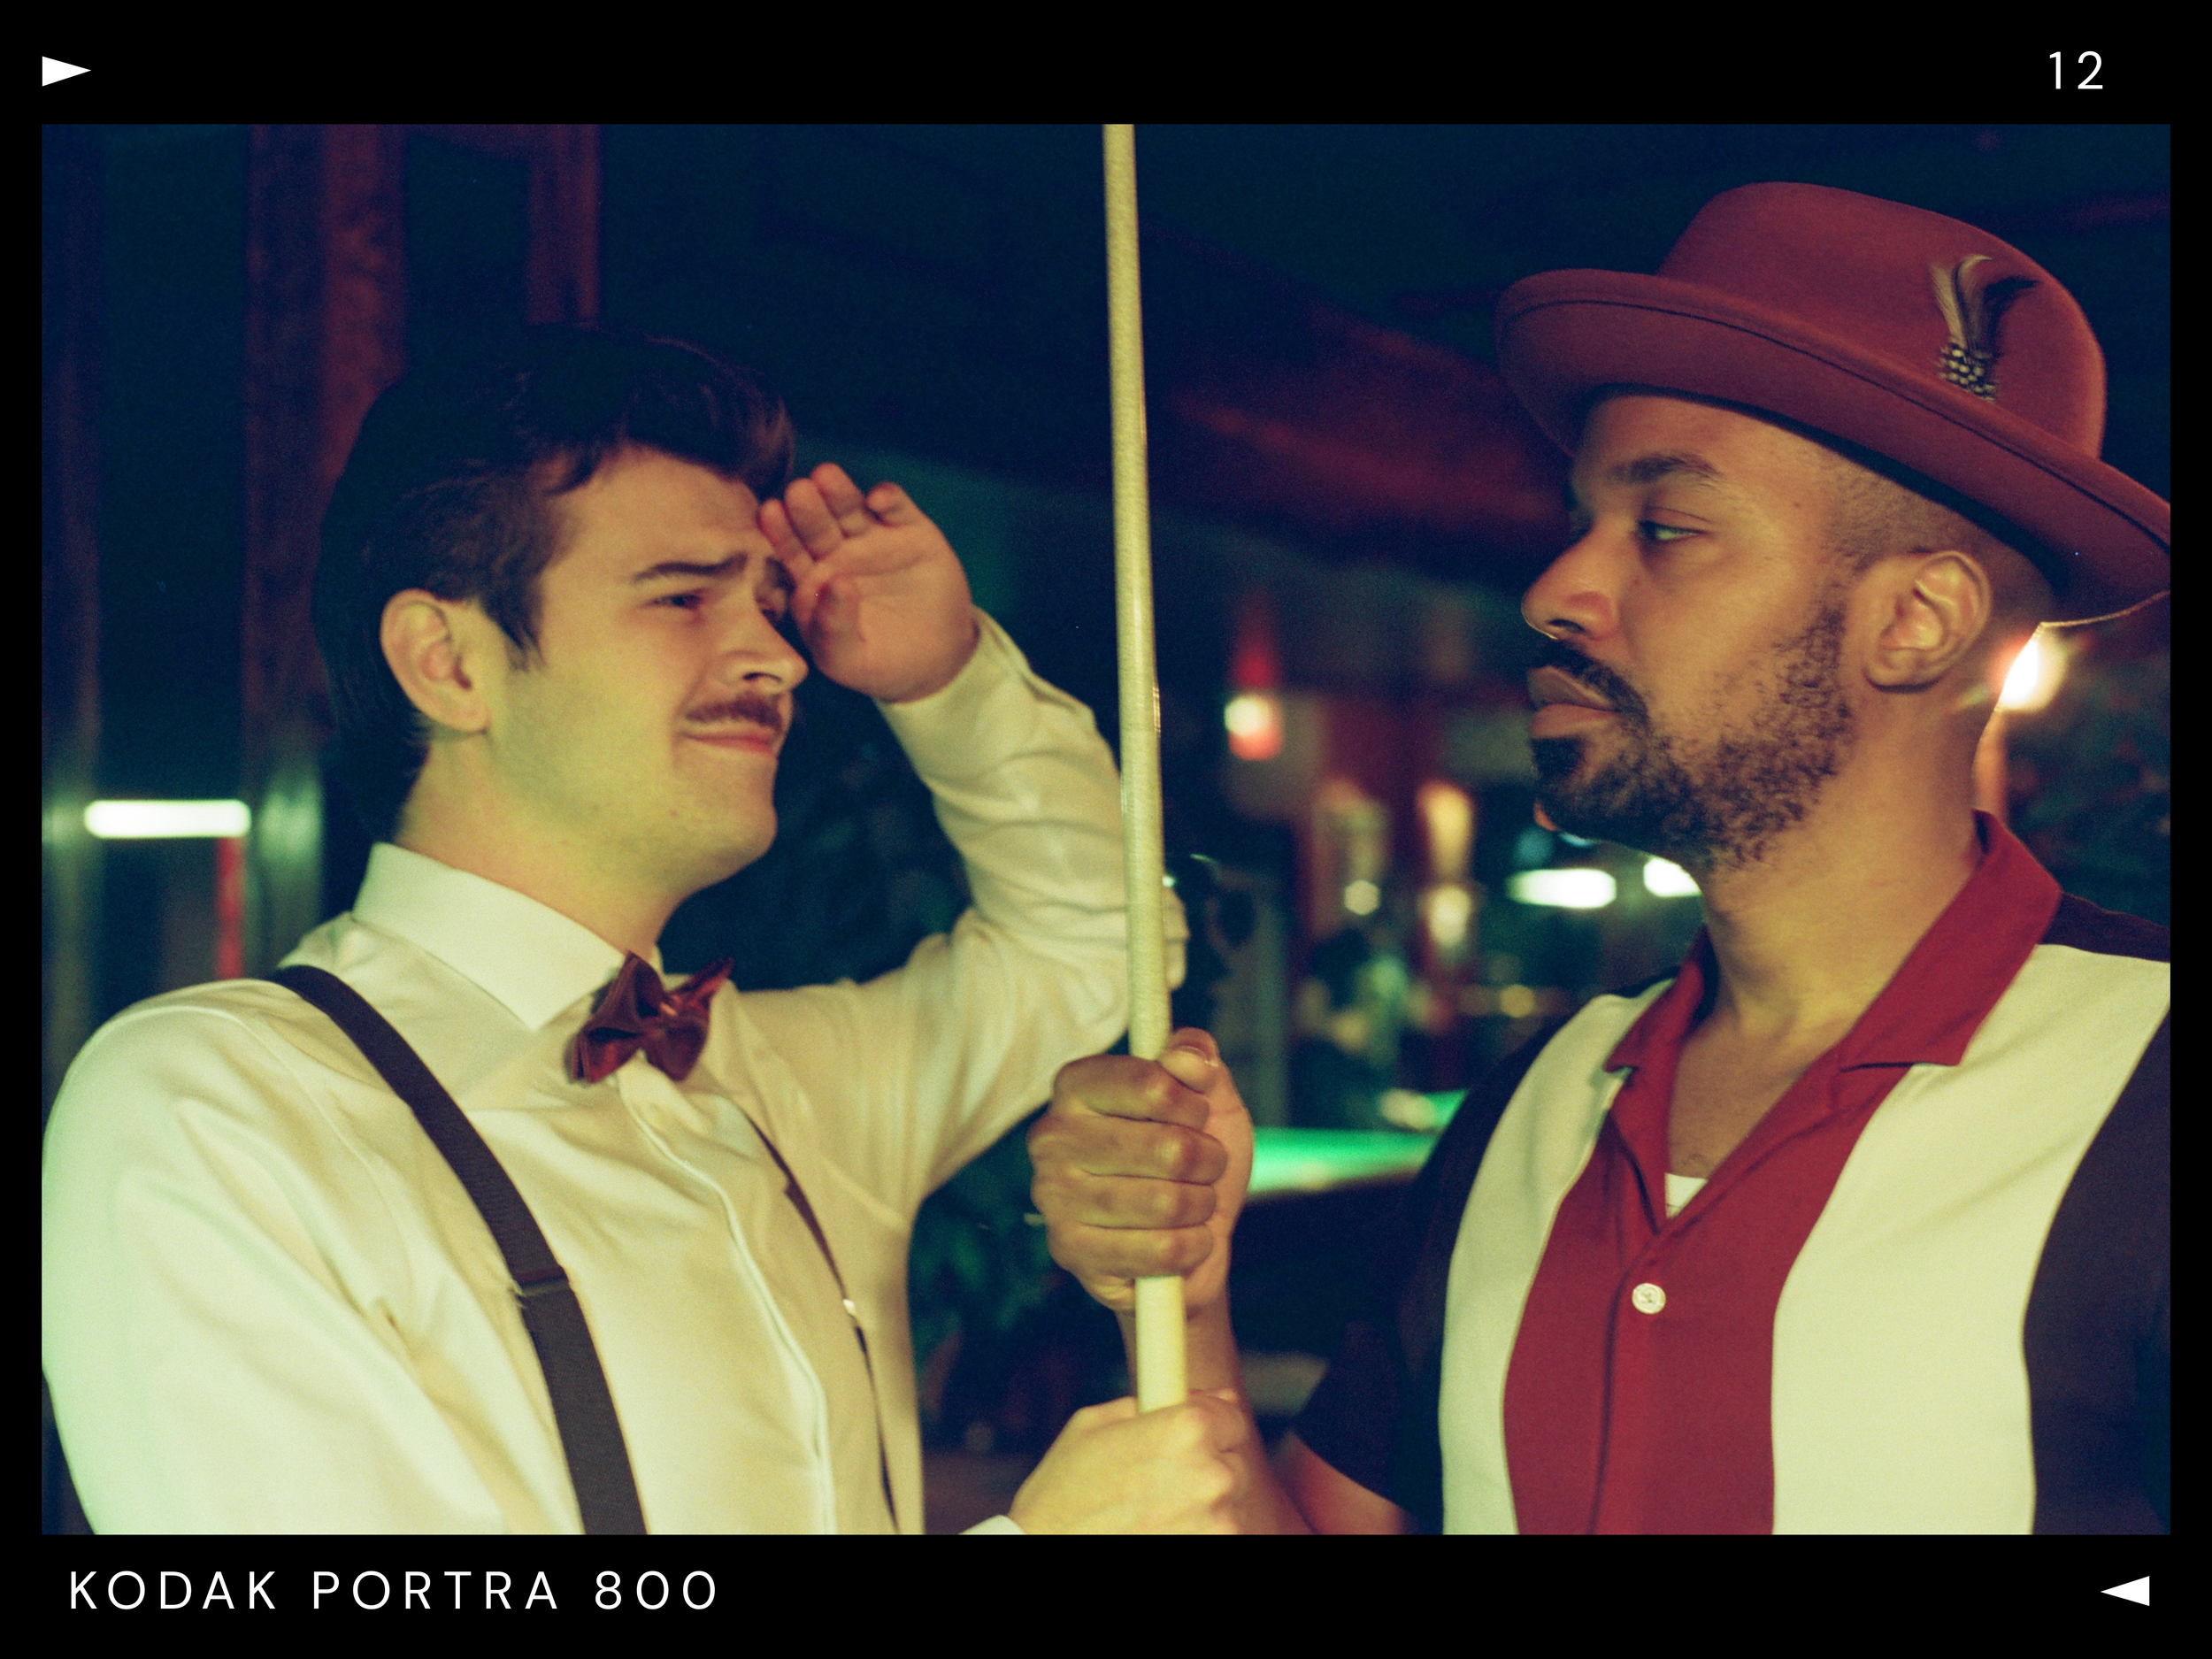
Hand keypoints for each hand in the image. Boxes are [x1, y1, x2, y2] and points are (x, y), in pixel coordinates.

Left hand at [757, 462, 978, 702]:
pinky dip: (888, 498)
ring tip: (827, 477)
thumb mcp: (848, 660)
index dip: (780, 532)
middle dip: (807, 507)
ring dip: (839, 492)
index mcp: (814, 581)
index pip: (791, 551)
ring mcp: (874, 539)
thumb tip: (833, 582)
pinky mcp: (911, 530)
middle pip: (817, 524)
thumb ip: (831, 629)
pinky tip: (879, 499)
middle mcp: (839, 553)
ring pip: (851, 509)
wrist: (936, 661)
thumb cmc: (879, 663)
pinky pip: (896, 507)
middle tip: (799, 492)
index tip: (770, 514)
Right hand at [1007, 1391, 1247, 1533]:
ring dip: (1202, 1512)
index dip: (1210, 1426)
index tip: (1191, 1441)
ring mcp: (1219, 1525)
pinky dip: (1195, 1536)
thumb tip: (1198, 1398)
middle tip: (1161, 1487)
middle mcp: (1212, 1475)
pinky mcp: (1213, 1553)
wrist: (1044, 1550)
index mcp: (1186, 1429)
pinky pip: (1219, 1539)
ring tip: (1153, 1519)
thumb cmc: (1060, 1495)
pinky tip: (1157, 1536)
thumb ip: (1148, 1406)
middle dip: (1205, 1472)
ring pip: (1229, 1509)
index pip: (1231, 1416)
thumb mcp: (1092, 1427)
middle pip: (1234, 1465)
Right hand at [1027, 1029, 1254, 1318]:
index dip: (1195, 1107)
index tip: (1197, 1117)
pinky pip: (1161, 1250)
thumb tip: (1188, 1054)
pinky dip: (1192, 1246)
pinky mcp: (1070, 1252)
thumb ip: (1201, 1063)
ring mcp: (1054, 1196)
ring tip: (1194, 1204)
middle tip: (1205, 1168)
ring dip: (1202, 1206)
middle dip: (1208, 1162)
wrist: (1189, 1238)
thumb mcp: (1210, 1103)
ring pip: (1168, 1203)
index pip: (1152, 1084)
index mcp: (1077, 1086)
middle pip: (1169, 1148)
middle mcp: (1052, 1136)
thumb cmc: (1192, 1161)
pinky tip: (1184, 1240)